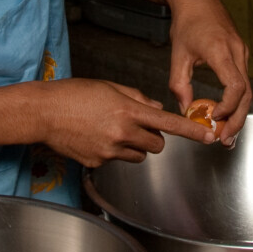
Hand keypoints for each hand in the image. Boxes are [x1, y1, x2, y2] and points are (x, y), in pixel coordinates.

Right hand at [38, 78, 213, 166]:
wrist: (43, 112)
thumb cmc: (73, 95)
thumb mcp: (109, 87)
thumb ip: (137, 98)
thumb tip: (155, 108)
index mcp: (128, 111)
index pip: (168, 123)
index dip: (192, 132)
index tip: (209, 137)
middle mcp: (122, 133)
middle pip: (157, 145)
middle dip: (154, 137)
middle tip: (138, 125)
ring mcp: (109, 151)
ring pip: (139, 155)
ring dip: (135, 145)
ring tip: (113, 130)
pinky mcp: (97, 163)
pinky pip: (117, 160)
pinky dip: (113, 151)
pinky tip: (96, 137)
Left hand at [166, 0, 251, 144]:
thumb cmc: (187, 22)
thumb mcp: (177, 55)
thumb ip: (179, 84)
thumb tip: (184, 109)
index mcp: (221, 51)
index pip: (235, 86)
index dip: (228, 107)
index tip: (214, 119)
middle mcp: (237, 51)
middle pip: (246, 93)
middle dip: (237, 119)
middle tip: (225, 139)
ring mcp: (242, 52)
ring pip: (248, 89)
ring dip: (238, 112)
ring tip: (226, 132)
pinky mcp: (241, 53)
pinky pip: (244, 80)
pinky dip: (237, 99)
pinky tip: (227, 111)